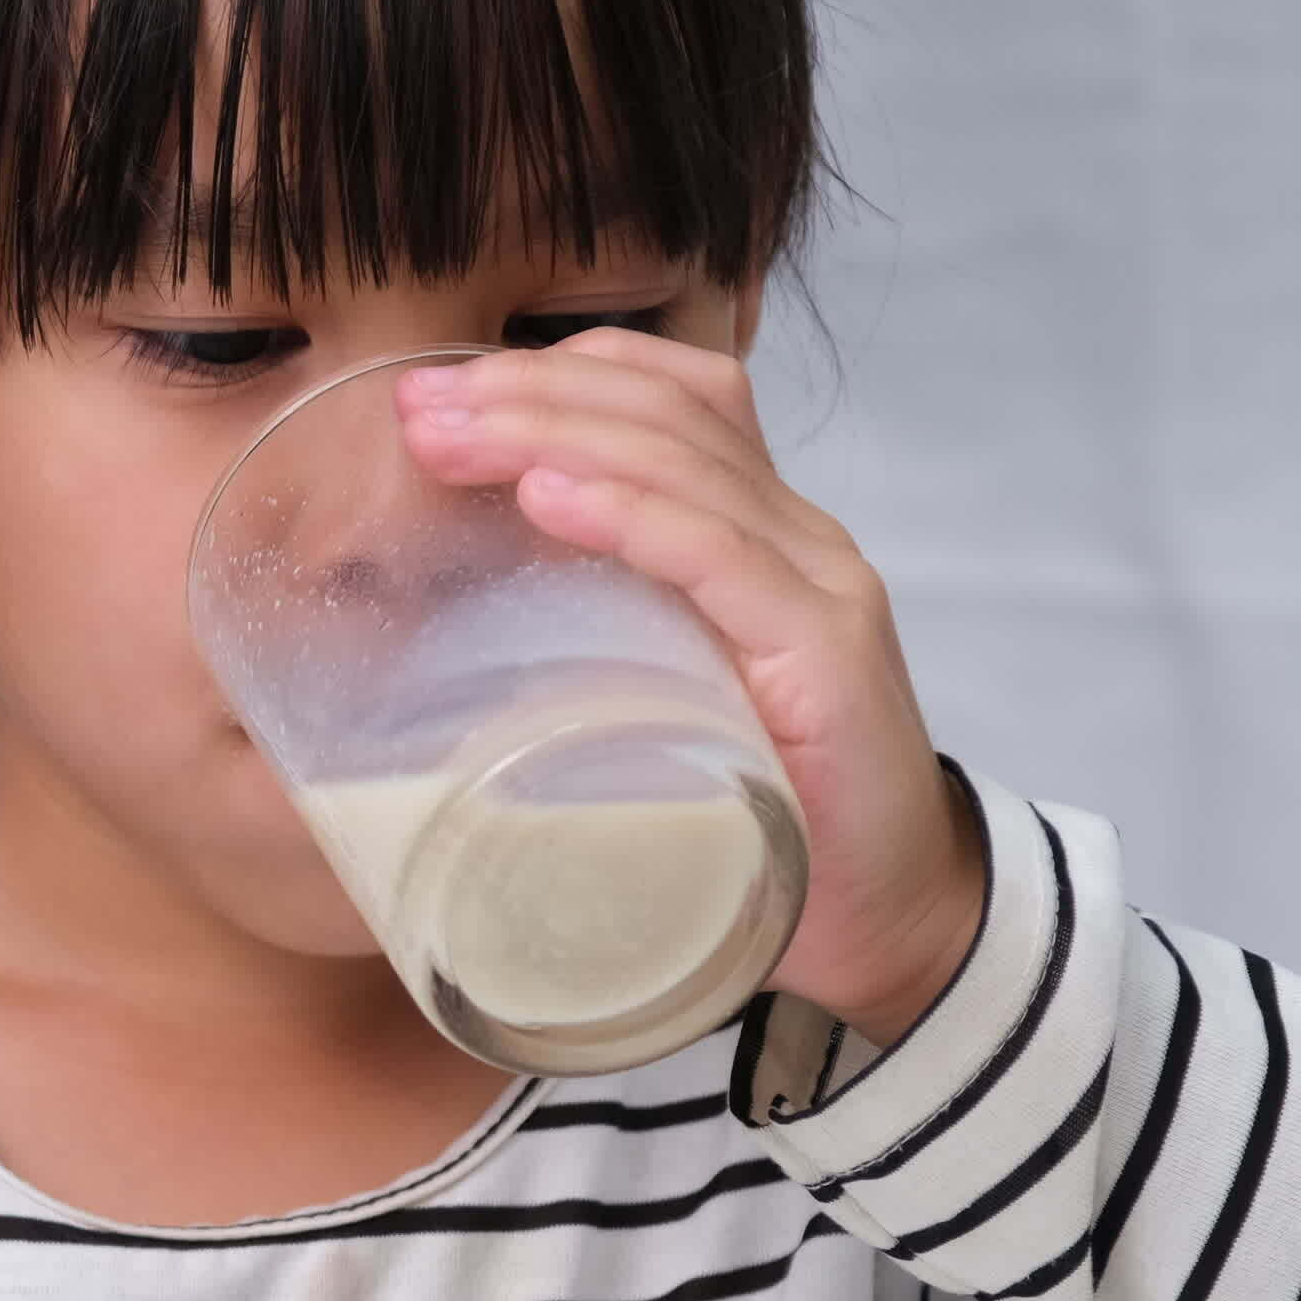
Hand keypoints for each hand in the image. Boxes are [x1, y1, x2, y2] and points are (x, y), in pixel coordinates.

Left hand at [395, 332, 984, 1044]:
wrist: (885, 926)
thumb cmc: (760, 822)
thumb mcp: (662, 704)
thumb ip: (599, 647)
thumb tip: (450, 632)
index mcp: (762, 536)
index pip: (674, 397)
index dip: (558, 374)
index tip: (440, 393)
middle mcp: (800, 540)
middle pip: (665, 411)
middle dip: (528, 393)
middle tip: (415, 408)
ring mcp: (821, 590)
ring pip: (683, 463)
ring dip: (551, 435)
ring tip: (450, 437)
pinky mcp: (829, 658)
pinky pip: (722, 558)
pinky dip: (630, 518)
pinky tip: (548, 498)